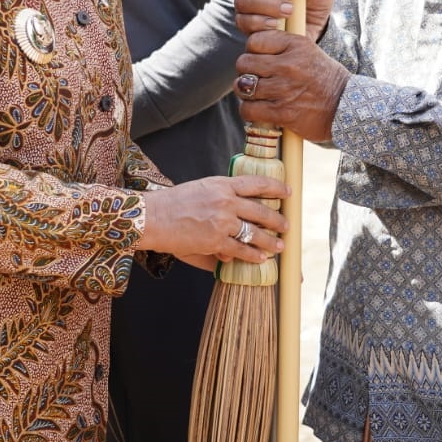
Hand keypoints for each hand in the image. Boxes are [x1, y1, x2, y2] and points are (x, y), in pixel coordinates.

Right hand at [140, 174, 289, 264]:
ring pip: (255, 233)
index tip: (288, 191)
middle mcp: (226, 201)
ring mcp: (222, 221)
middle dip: (278, 220)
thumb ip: (222, 202)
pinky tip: (261, 258)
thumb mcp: (200, 191)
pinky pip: (241, 250)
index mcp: (222, 184)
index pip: (257, 183)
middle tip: (287, 226)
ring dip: (270, 241)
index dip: (276, 187)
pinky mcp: (216, 241)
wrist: (152, 217)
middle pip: (261, 210)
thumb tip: (237, 214)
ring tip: (279, 246)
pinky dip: (253, 256)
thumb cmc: (173, 204)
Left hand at [234, 31, 349, 142]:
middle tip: (255, 78)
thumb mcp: (309, 52)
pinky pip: (248, 109)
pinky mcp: (282, 112)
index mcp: (296, 45)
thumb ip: (282, 47)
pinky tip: (257, 111)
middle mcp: (289, 65)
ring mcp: (284, 89)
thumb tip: (251, 49)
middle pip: (244, 63)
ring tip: (256, 95)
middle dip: (246, 72)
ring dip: (246, 93)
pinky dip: (248, 111)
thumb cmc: (324, 79)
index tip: (259, 59)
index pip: (254, 41)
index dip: (252, 51)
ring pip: (243, 86)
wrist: (345, 108)